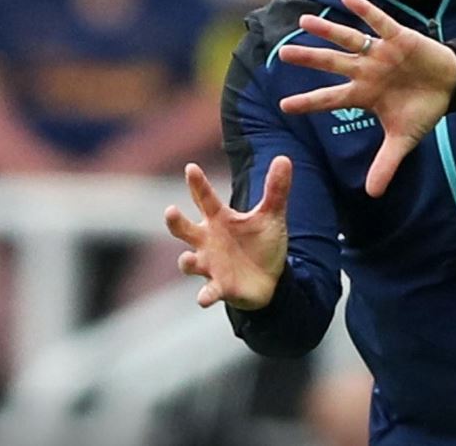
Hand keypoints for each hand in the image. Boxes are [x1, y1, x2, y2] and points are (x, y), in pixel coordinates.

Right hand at [164, 158, 291, 309]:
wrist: (269, 279)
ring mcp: (210, 264)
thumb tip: (284, 157)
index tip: (191, 168)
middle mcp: (208, 240)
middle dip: (175, 222)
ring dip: (186, 261)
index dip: (197, 184)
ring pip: (188, 262)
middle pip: (183, 229)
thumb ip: (276, 189)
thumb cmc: (262, 243)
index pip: (204, 198)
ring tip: (188, 259)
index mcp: (219, 219)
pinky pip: (208, 292)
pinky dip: (205, 295)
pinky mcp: (219, 287)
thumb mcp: (272, 216)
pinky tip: (204, 298)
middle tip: (171, 211)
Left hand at [278, 0, 455, 197]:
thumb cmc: (423, 108)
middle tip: (282, 54)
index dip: (308, 102)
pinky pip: (379, 22)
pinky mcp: (399, 38)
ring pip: (349, 39)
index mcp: (363, 94)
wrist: (451, 85)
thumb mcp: (404, 139)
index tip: (283, 106)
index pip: (329, 98)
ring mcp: (380, 53)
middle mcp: (366, 70)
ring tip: (305, 21)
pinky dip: (365, 11)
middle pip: (331, 64)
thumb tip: (372, 195)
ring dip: (328, 30)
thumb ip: (386, 164)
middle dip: (308, 60)